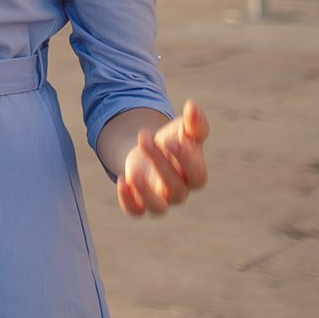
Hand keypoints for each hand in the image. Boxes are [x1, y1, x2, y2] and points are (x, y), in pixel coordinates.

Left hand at [117, 100, 209, 218]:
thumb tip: (192, 106)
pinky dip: (129, 201)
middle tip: (145, 138)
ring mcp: (160, 199)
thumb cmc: (174, 139)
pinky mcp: (140, 202)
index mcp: (194, 174)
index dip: (185, 160)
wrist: (150, 149)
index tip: (169, 139)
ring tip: (133, 174)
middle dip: (159, 163)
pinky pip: (136, 211)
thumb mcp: (184, 129)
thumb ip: (194, 121)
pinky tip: (122, 181)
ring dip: (146, 192)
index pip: (196, 175)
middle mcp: (180, 191)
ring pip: (158, 208)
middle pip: (175, 188)